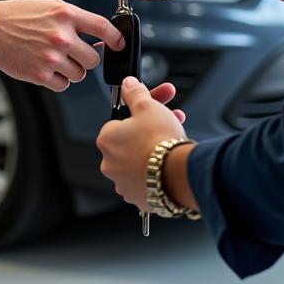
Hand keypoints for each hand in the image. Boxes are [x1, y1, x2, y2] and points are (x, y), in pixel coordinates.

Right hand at [0, 0, 124, 91]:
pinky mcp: (40, 75)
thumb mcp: (51, 6)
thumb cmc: (20, 15)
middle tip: (76, 54)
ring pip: (80, 74)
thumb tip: (99, 34)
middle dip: (87, 58)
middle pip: (94, 58)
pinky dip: (59, 80)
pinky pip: (64, 85)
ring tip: (57, 59)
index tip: (119, 44)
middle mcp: (61, 36)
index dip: (116, 38)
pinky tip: (47, 68)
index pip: (103, 27)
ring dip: (73, 70)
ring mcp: (51, 57)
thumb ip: (75, 19)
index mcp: (66, 14)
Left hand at [97, 76, 187, 209]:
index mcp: (106, 140)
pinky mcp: (140, 198)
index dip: (137, 113)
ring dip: (154, 147)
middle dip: (150, 128)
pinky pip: (147, 178)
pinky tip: (170, 160)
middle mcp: (110, 164)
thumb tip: (128, 84)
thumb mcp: (147, 106)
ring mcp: (124, 183)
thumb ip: (135, 93)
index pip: (118, 121)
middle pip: (131, 140)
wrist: (177, 174)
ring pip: (140, 159)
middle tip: (168, 120)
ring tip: (175, 138)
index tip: (151, 110)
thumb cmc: (159, 140)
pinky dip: (157, 169)